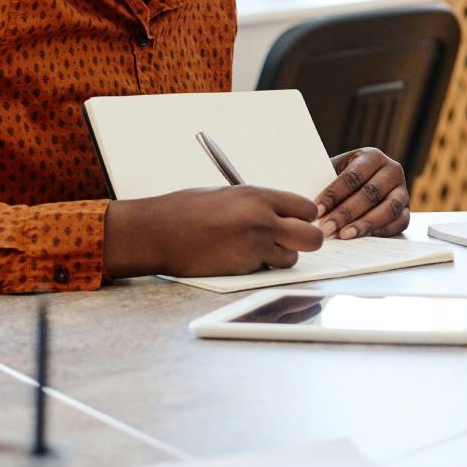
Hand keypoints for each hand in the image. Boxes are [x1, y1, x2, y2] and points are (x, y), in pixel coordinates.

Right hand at [104, 186, 324, 278]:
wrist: (154, 232)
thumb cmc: (186, 211)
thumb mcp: (229, 196)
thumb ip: (261, 204)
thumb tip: (285, 215)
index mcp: (259, 196)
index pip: (307, 209)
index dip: (303, 218)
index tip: (293, 222)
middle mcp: (263, 219)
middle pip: (312, 237)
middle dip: (305, 241)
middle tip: (289, 242)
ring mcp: (254, 245)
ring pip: (291, 258)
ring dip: (279, 257)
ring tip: (254, 250)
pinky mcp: (242, 267)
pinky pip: (267, 270)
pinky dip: (259, 268)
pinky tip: (236, 258)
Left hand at [314, 148, 411, 238]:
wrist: (361, 184)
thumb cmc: (342, 179)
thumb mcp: (333, 171)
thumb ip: (322, 181)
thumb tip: (304, 198)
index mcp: (372, 156)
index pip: (353, 176)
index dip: (334, 194)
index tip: (317, 210)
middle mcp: (392, 171)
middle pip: (371, 193)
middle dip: (346, 213)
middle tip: (327, 228)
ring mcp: (402, 190)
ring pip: (389, 209)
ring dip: (365, 224)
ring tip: (344, 235)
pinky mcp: (407, 209)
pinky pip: (400, 222)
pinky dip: (382, 231)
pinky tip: (364, 237)